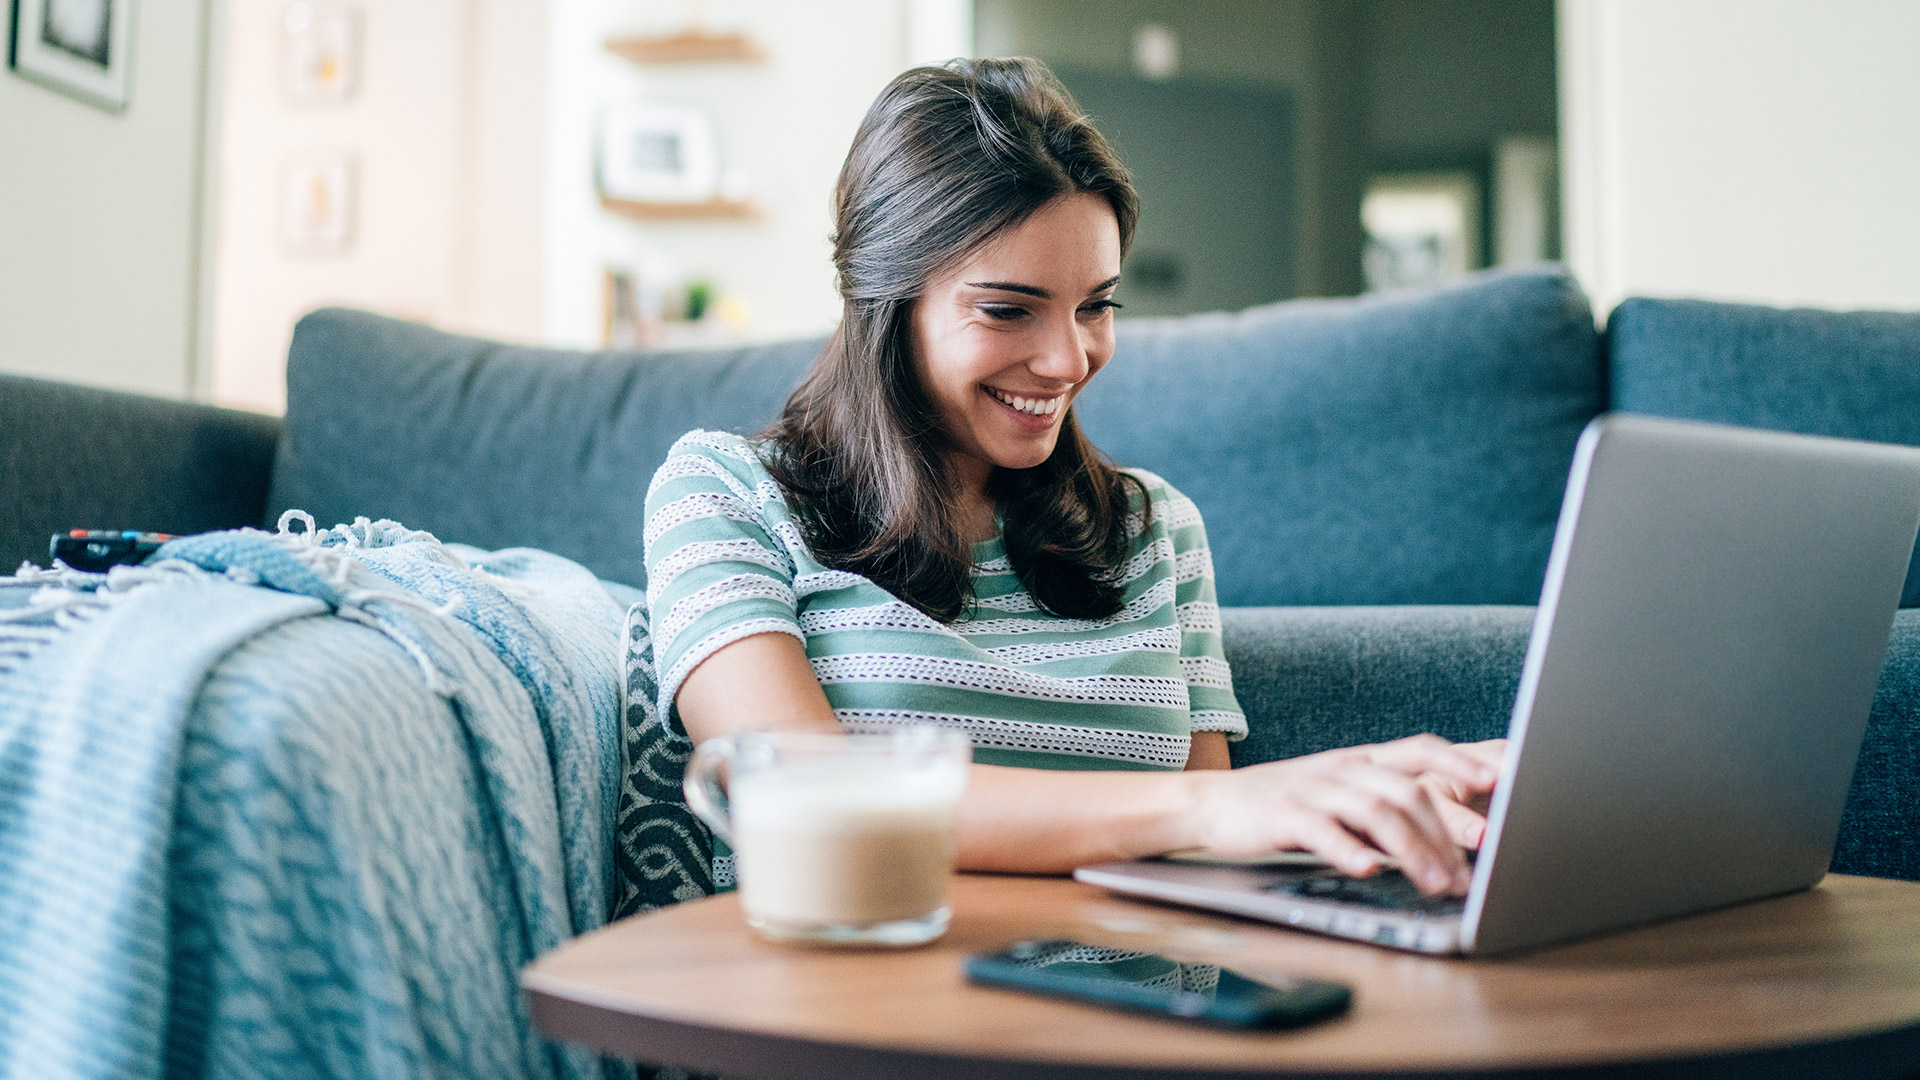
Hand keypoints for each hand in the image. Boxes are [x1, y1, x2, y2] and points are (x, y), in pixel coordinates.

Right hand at [1187, 735, 1501, 895]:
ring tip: (1433, 884)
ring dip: (1411, 850)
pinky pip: (1322, 830)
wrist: (1214, 803)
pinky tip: (1367, 870)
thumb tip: (1451, 843)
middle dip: (1446, 833)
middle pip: (1406, 790)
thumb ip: (1388, 809)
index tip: (1499, 782)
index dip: (1460, 761)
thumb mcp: (1342, 797)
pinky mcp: (1283, 814)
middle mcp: (1342, 768)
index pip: (1420, 750)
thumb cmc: (1289, 806)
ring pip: (1374, 811)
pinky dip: (1348, 850)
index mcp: (1361, 760)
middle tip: (1468, 873)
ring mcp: (1312, 789)